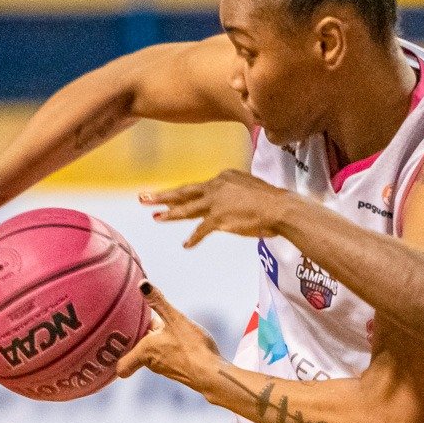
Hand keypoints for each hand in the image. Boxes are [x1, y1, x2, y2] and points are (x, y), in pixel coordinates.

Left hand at [116, 281, 223, 392]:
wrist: (212, 373)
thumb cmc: (191, 347)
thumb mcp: (175, 319)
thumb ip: (158, 302)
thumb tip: (142, 284)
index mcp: (144, 352)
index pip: (122, 366)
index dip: (118, 357)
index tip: (120, 340)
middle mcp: (152, 364)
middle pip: (140, 352)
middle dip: (142, 338)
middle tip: (145, 321)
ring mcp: (167, 369)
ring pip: (155, 353)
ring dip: (158, 341)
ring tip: (166, 326)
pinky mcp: (181, 370)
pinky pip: (169, 356)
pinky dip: (171, 347)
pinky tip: (183, 337)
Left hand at [140, 169, 290, 246]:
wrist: (280, 208)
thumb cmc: (273, 201)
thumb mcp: (252, 188)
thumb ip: (238, 193)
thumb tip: (234, 202)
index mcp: (224, 177)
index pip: (200, 187)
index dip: (185, 194)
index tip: (173, 196)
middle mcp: (216, 186)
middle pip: (184, 191)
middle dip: (162, 196)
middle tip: (143, 197)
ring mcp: (216, 202)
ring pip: (186, 208)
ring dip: (169, 214)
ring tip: (155, 217)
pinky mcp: (218, 218)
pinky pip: (201, 230)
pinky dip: (193, 238)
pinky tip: (186, 244)